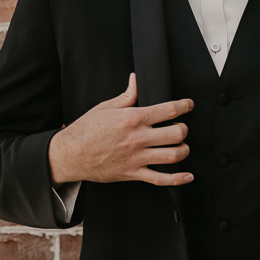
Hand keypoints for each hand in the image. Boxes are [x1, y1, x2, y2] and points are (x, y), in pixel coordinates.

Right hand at [48, 73, 193, 187]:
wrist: (70, 154)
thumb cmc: (86, 129)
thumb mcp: (105, 107)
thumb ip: (127, 95)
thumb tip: (136, 79)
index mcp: (133, 118)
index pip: (168, 110)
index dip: (184, 106)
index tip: (189, 105)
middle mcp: (138, 138)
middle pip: (177, 133)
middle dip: (184, 129)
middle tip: (180, 127)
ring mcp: (137, 158)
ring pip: (173, 156)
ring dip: (183, 150)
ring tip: (180, 146)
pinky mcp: (133, 174)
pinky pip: (161, 179)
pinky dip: (177, 179)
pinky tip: (187, 176)